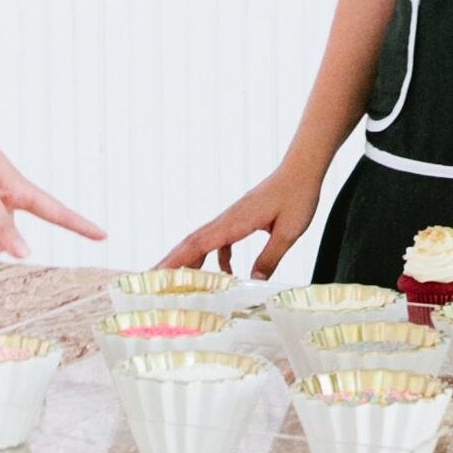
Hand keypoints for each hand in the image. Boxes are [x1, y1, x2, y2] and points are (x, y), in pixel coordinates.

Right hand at [162, 164, 321, 279]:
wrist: (301, 171)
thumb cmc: (297, 196)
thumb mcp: (288, 232)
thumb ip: (270, 258)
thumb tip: (255, 281)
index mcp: (234, 222)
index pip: (198, 244)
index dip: (176, 260)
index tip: (157, 273)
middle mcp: (228, 219)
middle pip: (192, 243)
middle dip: (171, 262)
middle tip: (151, 280)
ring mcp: (232, 218)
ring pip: (204, 241)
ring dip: (191, 260)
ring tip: (179, 281)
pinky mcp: (241, 218)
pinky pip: (221, 240)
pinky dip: (218, 257)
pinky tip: (226, 272)